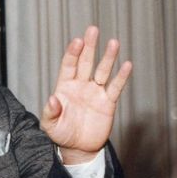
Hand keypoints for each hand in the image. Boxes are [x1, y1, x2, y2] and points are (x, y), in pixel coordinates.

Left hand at [40, 26, 131, 163]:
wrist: (78, 148)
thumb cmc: (61, 133)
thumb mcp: (50, 125)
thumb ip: (50, 112)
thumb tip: (52, 99)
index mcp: (65, 87)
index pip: (69, 65)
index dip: (72, 53)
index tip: (77, 41)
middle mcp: (81, 85)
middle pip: (86, 62)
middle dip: (89, 46)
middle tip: (93, 30)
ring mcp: (95, 92)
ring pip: (103, 71)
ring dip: (108, 57)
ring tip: (113, 42)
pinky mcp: (108, 103)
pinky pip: (115, 87)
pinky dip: (122, 76)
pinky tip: (127, 65)